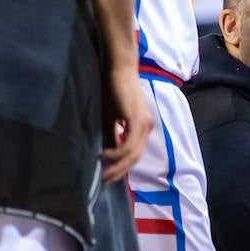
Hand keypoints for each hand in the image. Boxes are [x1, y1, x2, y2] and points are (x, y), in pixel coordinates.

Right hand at [101, 63, 152, 181]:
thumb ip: (112, 134)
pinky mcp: (137, 119)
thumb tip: (106, 152)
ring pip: (132, 154)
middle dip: (119, 172)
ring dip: (116, 165)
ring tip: (101, 172)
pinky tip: (103, 156)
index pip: (135, 154)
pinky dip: (115, 153)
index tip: (108, 177)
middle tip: (104, 182)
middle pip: (135, 158)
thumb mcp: (110, 118)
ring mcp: (144, 123)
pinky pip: (128, 144)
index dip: (122, 168)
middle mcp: (147, 127)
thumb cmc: (113, 90)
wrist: (118, 68)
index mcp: (143, 127)